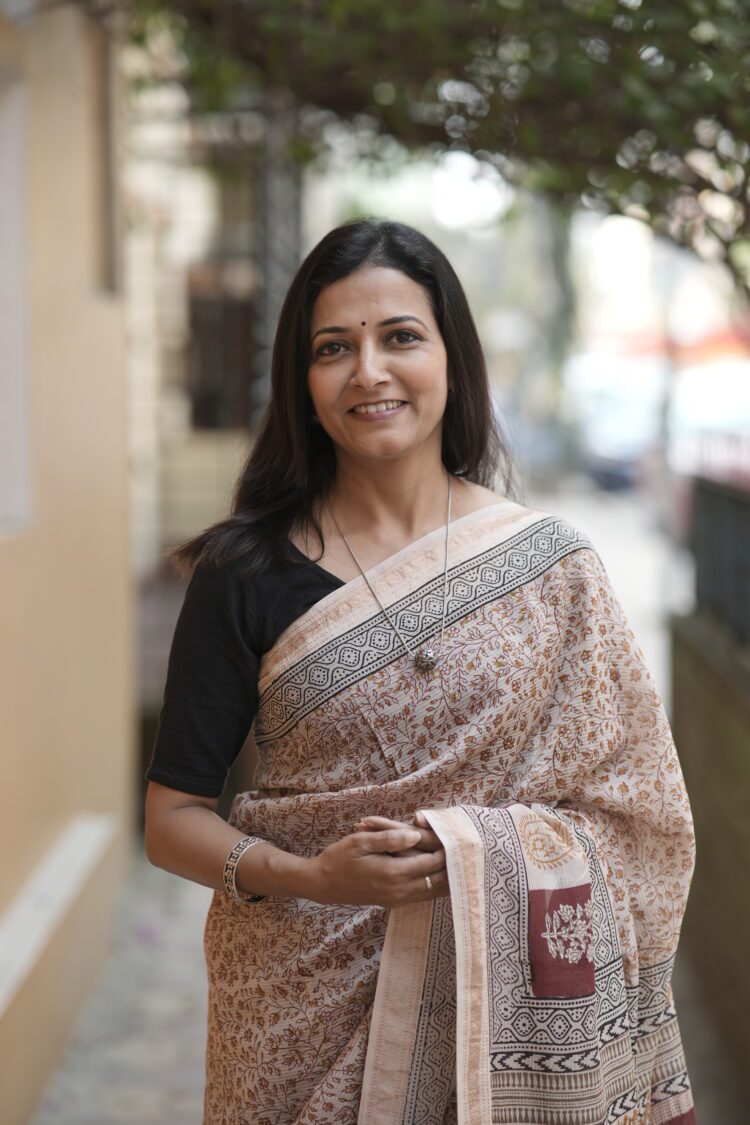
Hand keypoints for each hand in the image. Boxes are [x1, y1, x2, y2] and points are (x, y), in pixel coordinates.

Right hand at [307, 813, 448, 907]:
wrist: (323, 884)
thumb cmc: (339, 858)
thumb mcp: (360, 841)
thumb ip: (390, 838)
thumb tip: (416, 835)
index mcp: (392, 873)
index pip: (430, 862)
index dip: (445, 849)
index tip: (455, 836)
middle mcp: (398, 890)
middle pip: (437, 880)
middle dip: (451, 865)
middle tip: (466, 850)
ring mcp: (397, 899)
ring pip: (432, 891)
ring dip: (446, 878)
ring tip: (462, 864)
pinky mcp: (394, 902)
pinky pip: (422, 896)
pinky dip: (435, 886)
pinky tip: (442, 877)